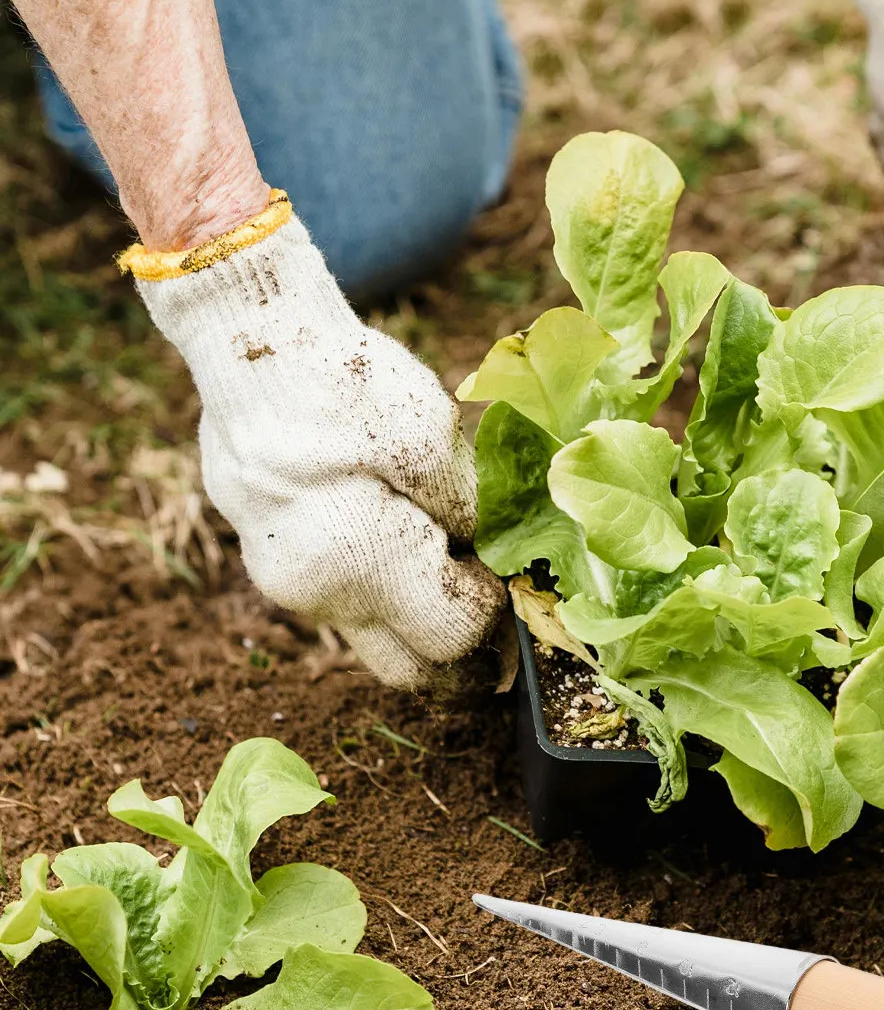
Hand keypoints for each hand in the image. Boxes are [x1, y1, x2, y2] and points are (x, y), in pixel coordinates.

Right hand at [127, 201, 504, 687]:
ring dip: (417, 611)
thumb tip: (499, 557)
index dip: (493, 610)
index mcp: (361, 567)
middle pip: (409, 667)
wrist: (249, 342)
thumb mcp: (432, 441)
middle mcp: (318, 595)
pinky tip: (399, 529)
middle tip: (492, 596)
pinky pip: (342, 599)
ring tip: (447, 550)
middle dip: (458, 646)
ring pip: (375, 634)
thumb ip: (471, 513)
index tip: (509, 567)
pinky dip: (381, 584)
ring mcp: (287, 584)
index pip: (453, 637)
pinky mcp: (272, 561)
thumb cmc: (344, 384)